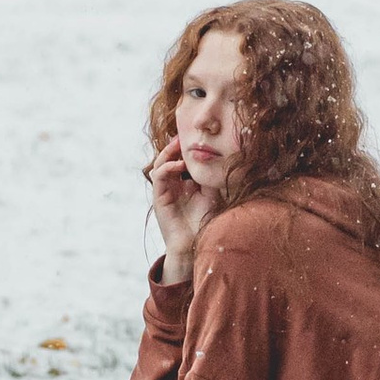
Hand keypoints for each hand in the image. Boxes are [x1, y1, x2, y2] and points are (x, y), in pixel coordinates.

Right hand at [147, 135, 213, 281]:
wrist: (195, 244)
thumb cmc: (205, 221)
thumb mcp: (212, 194)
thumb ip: (211, 178)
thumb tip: (220, 158)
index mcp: (185, 183)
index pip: (182, 160)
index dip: (185, 149)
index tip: (196, 137)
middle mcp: (173, 185)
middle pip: (169, 158)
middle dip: (175, 146)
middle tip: (183, 135)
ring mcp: (165, 191)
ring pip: (161, 164)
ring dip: (169, 153)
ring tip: (179, 145)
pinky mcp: (159, 198)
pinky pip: (159, 177)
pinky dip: (167, 168)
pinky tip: (179, 165)